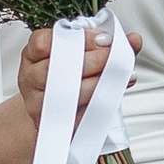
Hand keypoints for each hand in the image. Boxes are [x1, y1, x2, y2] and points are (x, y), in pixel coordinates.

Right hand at [17, 20, 137, 131]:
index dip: (76, 39)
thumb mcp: (82, 54)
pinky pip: (73, 117)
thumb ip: (108, 45)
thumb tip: (134, 40)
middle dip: (93, 60)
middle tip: (115, 57)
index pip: (43, 41)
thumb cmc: (68, 76)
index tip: (104, 39)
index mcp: (33, 54)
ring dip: (97, 85)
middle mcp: (30, 77)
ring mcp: (37, 102)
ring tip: (120, 78)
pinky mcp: (50, 123)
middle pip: (56, 67)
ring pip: (66, 93)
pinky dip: (95, 108)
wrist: (54, 109)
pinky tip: (110, 100)